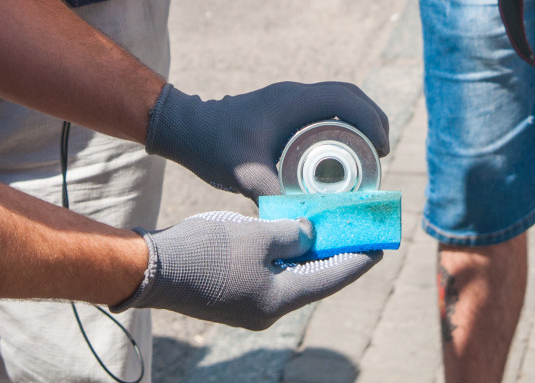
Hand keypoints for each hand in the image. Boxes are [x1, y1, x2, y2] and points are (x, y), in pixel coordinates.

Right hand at [112, 211, 380, 329]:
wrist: (153, 267)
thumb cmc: (205, 251)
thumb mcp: (255, 234)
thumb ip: (290, 233)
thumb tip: (309, 234)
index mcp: (279, 299)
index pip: (332, 277)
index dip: (358, 257)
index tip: (381, 243)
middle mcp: (269, 309)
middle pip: (314, 279)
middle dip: (335, 252)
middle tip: (357, 229)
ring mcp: (250, 304)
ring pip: (291, 276)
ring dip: (309, 253)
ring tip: (328, 226)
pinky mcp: (234, 295)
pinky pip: (270, 274)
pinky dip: (284, 255)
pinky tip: (290, 234)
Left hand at [145, 82, 390, 198]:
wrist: (186, 128)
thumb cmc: (213, 146)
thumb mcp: (244, 175)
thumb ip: (271, 199)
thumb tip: (302, 226)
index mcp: (292, 102)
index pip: (345, 100)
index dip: (371, 120)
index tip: (382, 150)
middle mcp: (294, 94)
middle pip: (348, 95)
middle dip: (372, 119)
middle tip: (383, 153)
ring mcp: (288, 98)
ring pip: (336, 99)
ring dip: (357, 119)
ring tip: (369, 152)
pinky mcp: (282, 107)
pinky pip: (322, 107)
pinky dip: (339, 121)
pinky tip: (339, 148)